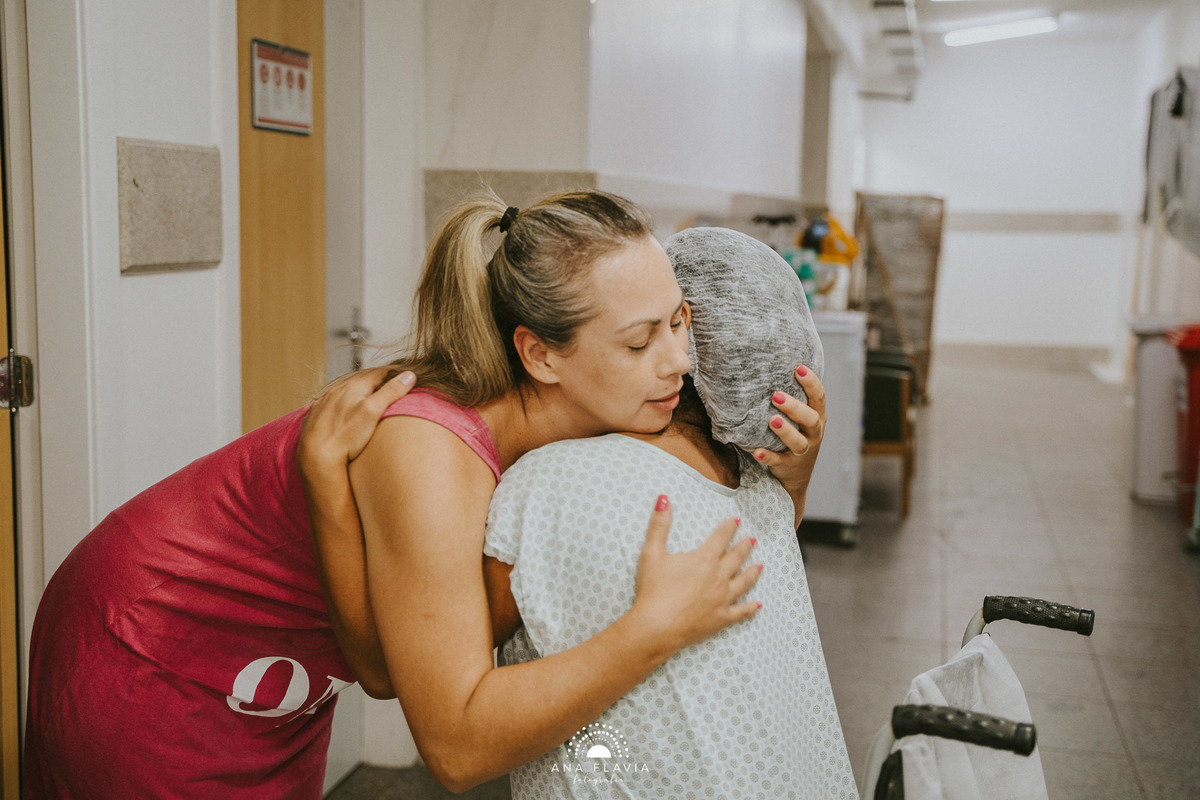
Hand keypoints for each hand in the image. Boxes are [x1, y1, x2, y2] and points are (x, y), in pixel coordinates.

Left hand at [299, 367, 416, 469]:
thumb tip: (409, 375)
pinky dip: (344, 403)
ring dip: (359, 391)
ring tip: (370, 397)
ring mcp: (325, 402)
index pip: (379, 372)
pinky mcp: (316, 415)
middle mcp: (337, 390)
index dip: (394, 374)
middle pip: (362, 379)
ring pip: (346, 390)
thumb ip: (391, 391)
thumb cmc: (346, 436)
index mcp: (353, 386)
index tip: (405, 377)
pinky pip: (333, 403)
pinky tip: (346, 411)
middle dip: (377, 380)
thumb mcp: (373, 411)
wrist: (315, 457)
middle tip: (391, 385)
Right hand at [631, 495, 760, 651]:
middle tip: (752, 539)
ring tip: (760, 566)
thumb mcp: (652, 553)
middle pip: (736, 558)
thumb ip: (659, 525)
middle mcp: (718, 577)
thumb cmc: (653, 589)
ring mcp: (722, 599)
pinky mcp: (721, 619)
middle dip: (745, 546)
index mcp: (704, 559)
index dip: (729, 527)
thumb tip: (664, 498)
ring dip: (752, 572)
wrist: (657, 626)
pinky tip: (757, 605)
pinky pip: (741, 611)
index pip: (721, 537)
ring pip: (744, 582)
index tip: (736, 520)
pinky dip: (750, 608)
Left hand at [751, 365, 825, 494]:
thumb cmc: (796, 434)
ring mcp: (802, 450)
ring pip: (799, 442)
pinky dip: (768, 457)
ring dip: (785, 431)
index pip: (819, 397)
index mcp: (817, 416)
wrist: (796, 474)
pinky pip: (779, 461)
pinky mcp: (789, 465)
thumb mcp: (800, 417)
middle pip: (811, 419)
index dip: (811, 382)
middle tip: (775, 395)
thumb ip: (792, 397)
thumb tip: (768, 365)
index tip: (798, 368)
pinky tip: (756, 451)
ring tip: (771, 420)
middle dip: (794, 407)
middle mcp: (813, 433)